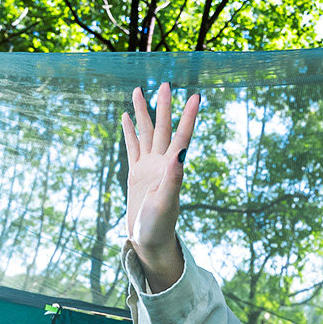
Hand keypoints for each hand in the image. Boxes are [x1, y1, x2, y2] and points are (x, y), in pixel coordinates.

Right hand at [121, 83, 199, 289]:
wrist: (149, 241)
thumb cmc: (159, 226)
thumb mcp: (165, 203)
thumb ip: (173, 180)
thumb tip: (180, 155)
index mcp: (172, 168)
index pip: (182, 135)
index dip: (189, 116)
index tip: (196, 96)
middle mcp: (162, 163)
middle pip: (163, 128)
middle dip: (164, 106)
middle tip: (165, 83)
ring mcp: (148, 167)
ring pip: (145, 133)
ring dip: (143, 113)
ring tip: (139, 90)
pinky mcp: (136, 173)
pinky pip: (132, 146)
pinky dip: (130, 131)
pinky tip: (126, 116)